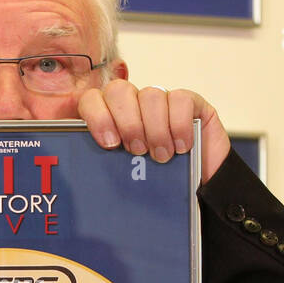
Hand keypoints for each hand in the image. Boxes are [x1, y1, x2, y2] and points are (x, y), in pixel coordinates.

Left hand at [77, 80, 231, 184]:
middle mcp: (135, 106)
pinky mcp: (190, 103)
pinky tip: (182, 146)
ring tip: (162, 156)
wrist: (201, 192)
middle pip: (119, 90)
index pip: (93, 99)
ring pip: (150, 95)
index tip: (109, 143)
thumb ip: (106, 164)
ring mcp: (162, 102)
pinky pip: (180, 99)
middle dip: (127, 122)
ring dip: (155, 129)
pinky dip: (179, 125)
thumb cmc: (159, 185)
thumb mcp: (126, 176)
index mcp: (112, 120)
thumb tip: (82, 164)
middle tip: (137, 150)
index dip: (97, 116)